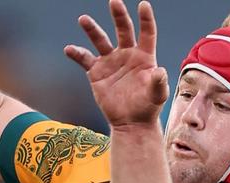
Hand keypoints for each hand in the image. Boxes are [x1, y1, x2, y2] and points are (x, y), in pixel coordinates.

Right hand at [65, 0, 168, 127]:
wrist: (131, 123)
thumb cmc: (148, 108)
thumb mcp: (157, 96)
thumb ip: (158, 82)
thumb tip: (160, 71)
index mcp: (144, 56)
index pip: (146, 33)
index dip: (145, 19)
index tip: (143, 5)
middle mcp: (127, 54)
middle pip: (123, 29)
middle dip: (118, 15)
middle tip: (114, 1)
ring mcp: (110, 62)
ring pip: (100, 40)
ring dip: (92, 29)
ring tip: (84, 19)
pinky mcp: (96, 73)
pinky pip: (84, 59)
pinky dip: (76, 53)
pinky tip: (69, 49)